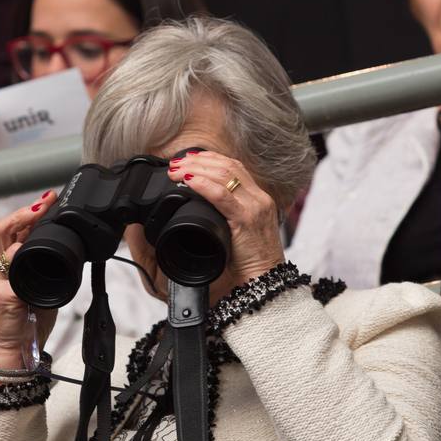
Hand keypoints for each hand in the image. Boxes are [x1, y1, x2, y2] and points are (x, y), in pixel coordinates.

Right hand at [0, 191, 58, 373]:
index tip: (48, 201)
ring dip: (20, 227)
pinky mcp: (0, 296)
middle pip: (2, 230)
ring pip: (3, 244)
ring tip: (37, 217)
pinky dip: (21, 262)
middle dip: (23, 212)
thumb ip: (44, 267)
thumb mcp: (40, 287)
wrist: (18, 350)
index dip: (27, 214)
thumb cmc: (28, 319)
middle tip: (43, 203)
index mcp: (5, 266)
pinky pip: (12, 274)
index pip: (12, 231)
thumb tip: (66, 247)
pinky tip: (27, 256)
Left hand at [167, 150, 284, 284]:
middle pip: (228, 166)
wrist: (266, 283)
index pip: (235, 166)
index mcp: (259, 199)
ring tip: (176, 171)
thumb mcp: (241, 233)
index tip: (189, 158)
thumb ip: (228, 216)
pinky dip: (203, 185)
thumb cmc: (251, 263)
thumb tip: (203, 205)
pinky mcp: (247, 220)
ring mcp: (255, 207)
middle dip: (198, 160)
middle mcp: (259, 199)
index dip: (210, 158)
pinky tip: (189, 181)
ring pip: (224, 175)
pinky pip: (222, 196)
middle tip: (175, 164)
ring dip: (196, 169)